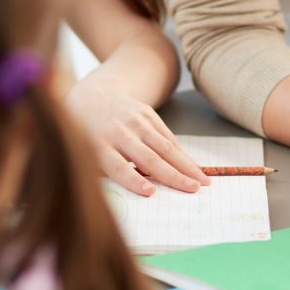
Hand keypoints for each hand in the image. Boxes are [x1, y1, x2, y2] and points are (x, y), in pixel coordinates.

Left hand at [66, 77, 208, 195]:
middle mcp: (119, 132)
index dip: (134, 180)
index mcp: (98, 145)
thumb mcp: (86, 154)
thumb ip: (106, 173)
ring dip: (186, 165)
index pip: (118, 166)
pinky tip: (193, 166)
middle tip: (193, 190)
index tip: (150, 192)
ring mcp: (135, 121)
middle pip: (148, 157)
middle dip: (173, 175)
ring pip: (164, 146)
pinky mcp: (147, 114)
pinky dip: (181, 153)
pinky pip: (168, 136)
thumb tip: (139, 192)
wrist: (93, 96)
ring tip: (202, 181)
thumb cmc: (87, 135)